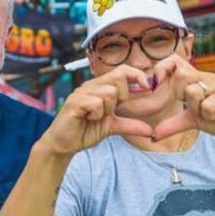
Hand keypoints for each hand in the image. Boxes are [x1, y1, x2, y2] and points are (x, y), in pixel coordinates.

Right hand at [38, 65, 153, 155]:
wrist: (64, 145)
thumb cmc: (85, 131)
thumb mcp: (112, 127)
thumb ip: (130, 125)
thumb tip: (151, 131)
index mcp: (100, 87)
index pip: (123, 70)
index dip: (137, 75)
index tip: (148, 88)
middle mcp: (91, 85)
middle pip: (118, 78)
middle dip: (121, 97)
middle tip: (110, 111)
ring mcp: (81, 92)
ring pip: (109, 93)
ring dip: (107, 110)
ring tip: (95, 118)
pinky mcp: (74, 102)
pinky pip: (96, 103)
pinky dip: (96, 114)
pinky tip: (88, 119)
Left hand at [151, 55, 214, 145]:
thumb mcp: (192, 121)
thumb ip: (173, 124)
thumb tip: (153, 135)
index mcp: (196, 79)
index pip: (174, 61)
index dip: (161, 68)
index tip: (155, 85)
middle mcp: (206, 77)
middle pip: (181, 76)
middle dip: (181, 96)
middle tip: (194, 107)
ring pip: (193, 91)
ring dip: (197, 109)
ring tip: (208, 113)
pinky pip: (208, 105)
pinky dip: (209, 115)